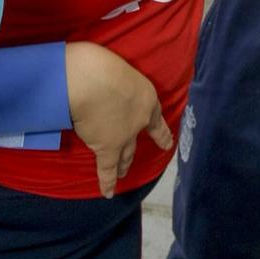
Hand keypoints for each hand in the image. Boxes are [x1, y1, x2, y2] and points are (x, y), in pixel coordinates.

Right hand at [64, 44, 171, 198]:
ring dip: (123, 164)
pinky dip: (108, 182)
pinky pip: (107, 168)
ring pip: (125, 153)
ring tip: (122, 173)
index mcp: (146, 97)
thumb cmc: (100, 65)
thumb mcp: (116, 69)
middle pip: (138, 137)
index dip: (160, 131)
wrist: (92, 80)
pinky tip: (109, 193)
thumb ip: (114, 82)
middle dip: (135, 149)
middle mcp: (140, 118)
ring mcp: (125, 135)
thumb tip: (98, 84)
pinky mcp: (108, 147)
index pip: (155, 116)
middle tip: (132, 161)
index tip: (167, 143)